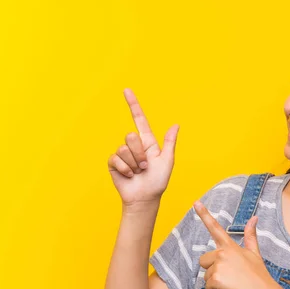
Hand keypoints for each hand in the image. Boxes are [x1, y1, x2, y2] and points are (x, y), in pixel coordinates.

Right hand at [107, 88, 179, 205]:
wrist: (145, 198)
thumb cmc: (158, 181)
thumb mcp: (167, 161)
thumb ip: (170, 143)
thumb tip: (176, 125)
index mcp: (148, 142)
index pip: (139, 120)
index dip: (133, 104)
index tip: (126, 90)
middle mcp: (134, 146)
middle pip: (131, 136)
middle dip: (139, 153)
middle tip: (145, 166)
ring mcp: (123, 154)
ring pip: (123, 149)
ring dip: (133, 163)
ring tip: (138, 172)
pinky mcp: (114, 163)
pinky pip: (115, 159)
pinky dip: (124, 169)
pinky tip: (129, 176)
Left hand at [194, 201, 277, 288]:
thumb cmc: (259, 274)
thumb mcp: (255, 253)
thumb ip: (250, 235)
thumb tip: (254, 218)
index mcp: (230, 246)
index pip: (215, 228)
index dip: (204, 215)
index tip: (195, 203)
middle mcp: (222, 253)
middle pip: (203, 260)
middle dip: (212, 269)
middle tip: (230, 275)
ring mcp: (218, 266)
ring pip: (205, 275)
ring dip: (215, 281)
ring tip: (232, 283)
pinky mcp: (215, 279)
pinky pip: (208, 286)